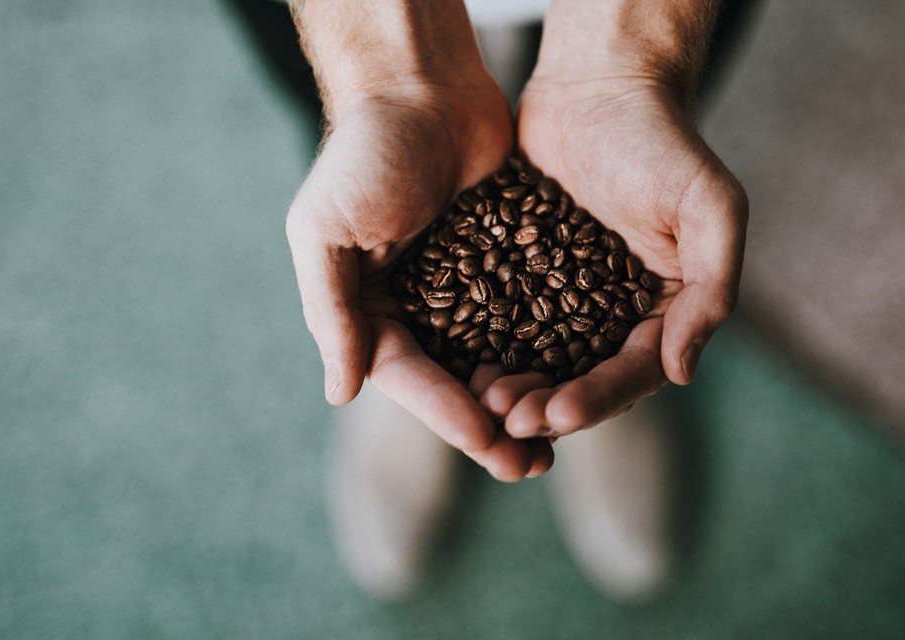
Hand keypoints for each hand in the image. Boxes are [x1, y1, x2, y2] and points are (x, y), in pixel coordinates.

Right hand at [285, 79, 552, 480]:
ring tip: (559, 438)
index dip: (450, 415)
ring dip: (525, 400)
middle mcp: (416, 308)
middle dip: (493, 427)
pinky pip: (528, 317)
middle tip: (532, 466)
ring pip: (497, 360)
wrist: (422, 85)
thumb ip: (331, 312)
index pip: (412, 378)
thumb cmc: (365, 153)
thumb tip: (340, 393)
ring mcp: (464, 288)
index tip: (491, 445)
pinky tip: (578, 377)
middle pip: (457, 382)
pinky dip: (548, 350)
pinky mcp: (506, 262)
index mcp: (370, 309)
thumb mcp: (327, 231)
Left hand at [485, 73, 747, 438]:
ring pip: (538, 360)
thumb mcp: (710, 208)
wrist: (599, 86)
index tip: (558, 414)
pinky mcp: (522, 273)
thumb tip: (681, 372)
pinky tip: (459, 362)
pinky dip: (485, 346)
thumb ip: (711, 290)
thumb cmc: (663, 141)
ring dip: (514, 387)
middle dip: (548, 406)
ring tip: (482, 399)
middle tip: (508, 418)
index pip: (633, 371)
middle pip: (581, 378)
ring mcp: (566, 296)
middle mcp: (615, 313)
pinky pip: (501, 320)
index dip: (597, 399)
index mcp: (663, 309)